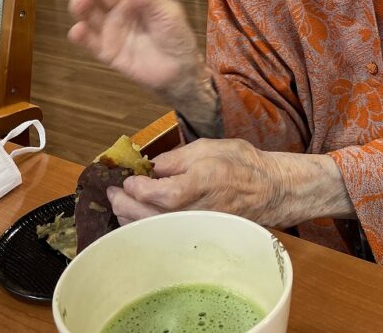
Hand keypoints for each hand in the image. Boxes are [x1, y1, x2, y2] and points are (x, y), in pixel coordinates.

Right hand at [67, 0, 201, 101]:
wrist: (180, 71)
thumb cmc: (177, 37)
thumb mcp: (168, 13)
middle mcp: (119, 9)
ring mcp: (111, 29)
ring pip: (90, 13)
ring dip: (82, 4)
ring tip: (82, 0)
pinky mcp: (106, 51)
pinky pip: (90, 42)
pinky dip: (81, 35)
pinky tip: (78, 30)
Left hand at [106, 139, 353, 227]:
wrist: (271, 189)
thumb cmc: (242, 164)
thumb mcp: (208, 147)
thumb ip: (176, 157)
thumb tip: (151, 168)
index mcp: (199, 183)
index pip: (156, 193)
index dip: (135, 187)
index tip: (125, 179)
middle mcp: (197, 211)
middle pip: (149, 218)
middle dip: (124, 205)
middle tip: (111, 193)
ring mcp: (198, 227)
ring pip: (155, 231)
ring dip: (131, 219)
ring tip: (120, 205)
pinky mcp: (199, 235)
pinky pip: (167, 236)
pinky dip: (148, 228)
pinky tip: (139, 219)